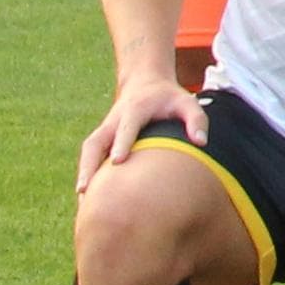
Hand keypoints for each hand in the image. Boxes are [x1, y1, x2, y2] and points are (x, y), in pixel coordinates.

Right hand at [77, 73, 204, 193]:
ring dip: (83, 172)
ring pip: (89, 151)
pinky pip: (90, 156)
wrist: (146, 83)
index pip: (126, 128)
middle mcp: (114, 121)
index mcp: (135, 110)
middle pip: (95, 142)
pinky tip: (88, 199)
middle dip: (89, 164)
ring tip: (83, 202)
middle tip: (84, 189)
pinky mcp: (103, 138)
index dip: (121, 143)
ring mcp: (106, 130)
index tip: (117, 161)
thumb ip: (196, 120)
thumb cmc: (170, 98)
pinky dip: (87, 173)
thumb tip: (201, 143)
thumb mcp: (187, 102)